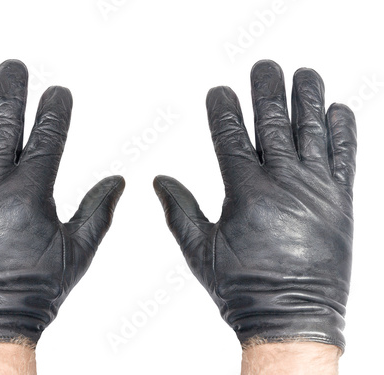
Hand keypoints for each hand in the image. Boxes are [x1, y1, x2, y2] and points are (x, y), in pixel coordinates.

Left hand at [0, 60, 124, 349]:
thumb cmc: (33, 288)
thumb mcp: (78, 252)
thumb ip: (97, 211)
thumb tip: (118, 181)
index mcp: (30, 193)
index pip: (46, 138)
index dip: (53, 111)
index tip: (58, 91)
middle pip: (4, 124)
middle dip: (11, 91)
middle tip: (14, 67)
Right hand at [154, 60, 355, 349]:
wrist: (292, 318)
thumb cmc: (243, 288)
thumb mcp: (200, 251)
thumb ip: (180, 210)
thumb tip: (160, 180)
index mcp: (247, 193)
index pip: (232, 138)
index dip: (224, 110)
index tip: (220, 90)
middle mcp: (283, 184)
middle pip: (273, 125)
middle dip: (267, 91)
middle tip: (264, 67)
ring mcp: (316, 190)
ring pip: (311, 133)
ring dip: (307, 99)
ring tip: (304, 74)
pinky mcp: (341, 203)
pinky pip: (345, 158)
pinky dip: (343, 132)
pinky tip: (338, 110)